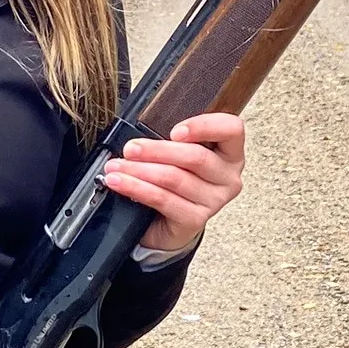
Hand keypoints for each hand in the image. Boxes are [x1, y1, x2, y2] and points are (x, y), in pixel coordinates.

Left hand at [101, 113, 245, 255]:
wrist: (169, 220)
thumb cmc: (176, 176)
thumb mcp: (177, 152)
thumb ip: (171, 138)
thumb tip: (140, 131)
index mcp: (229, 151)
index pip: (231, 129)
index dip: (204, 127)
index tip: (175, 131)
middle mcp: (227, 176)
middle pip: (195, 157)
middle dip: (157, 150)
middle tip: (130, 148)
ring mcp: (214, 200)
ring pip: (175, 179)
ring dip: (140, 170)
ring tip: (117, 166)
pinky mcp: (196, 219)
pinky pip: (164, 200)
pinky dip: (138, 189)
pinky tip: (121, 183)